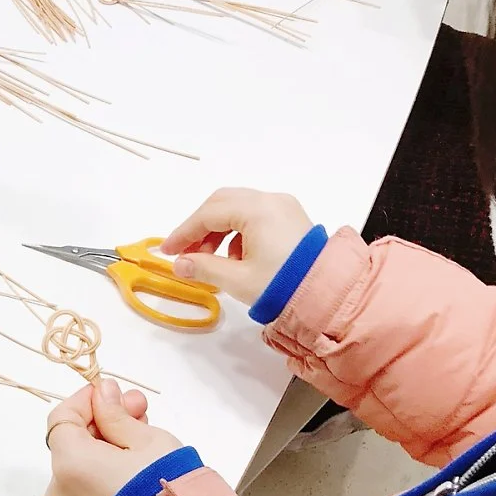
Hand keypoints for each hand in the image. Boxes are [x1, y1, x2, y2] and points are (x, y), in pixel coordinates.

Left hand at [44, 380, 181, 495]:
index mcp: (69, 464)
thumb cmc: (165, 489)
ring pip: (80, 470)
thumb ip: (116, 414)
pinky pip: (86, 495)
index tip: (112, 393)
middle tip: (139, 410)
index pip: (62, 419)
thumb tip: (102, 393)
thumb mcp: (146, 441)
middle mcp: (59, 492)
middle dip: (103, 423)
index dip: (86, 400)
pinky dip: (102, 478)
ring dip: (105, 450)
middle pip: (72, 445)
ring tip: (143, 439)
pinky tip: (131, 471)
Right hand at [160, 189, 313, 305]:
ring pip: (238, 208)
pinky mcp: (292, 218)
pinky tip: (236, 257)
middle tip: (185, 252)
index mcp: (256, 210)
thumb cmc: (282, 285)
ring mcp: (284, 207)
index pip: (208, 215)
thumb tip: (179, 265)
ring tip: (210, 260)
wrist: (328, 295)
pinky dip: (238, 231)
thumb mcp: (237, 280)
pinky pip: (256, 215)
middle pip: (222, 203)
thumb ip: (203, 269)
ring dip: (218, 229)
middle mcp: (270, 201)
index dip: (183, 233)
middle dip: (199, 227)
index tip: (167, 251)